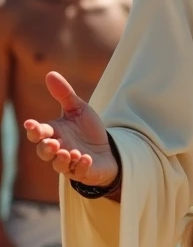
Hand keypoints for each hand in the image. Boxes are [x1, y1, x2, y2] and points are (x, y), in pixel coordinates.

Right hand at [23, 71, 117, 185]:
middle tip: (53, 142)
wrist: (107, 149)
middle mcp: (58, 149)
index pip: (38, 133)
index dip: (33, 129)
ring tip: (69, 152)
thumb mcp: (79, 109)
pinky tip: (86, 158)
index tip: (31, 124)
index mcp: (54, 133)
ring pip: (58, 165)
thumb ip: (64, 94)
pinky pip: (78, 172)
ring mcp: (69, 163)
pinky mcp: (82, 172)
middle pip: (43, 151)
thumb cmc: (88, 130)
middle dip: (46, 148)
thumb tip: (50, 74)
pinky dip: (81, 166)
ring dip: (61, 159)